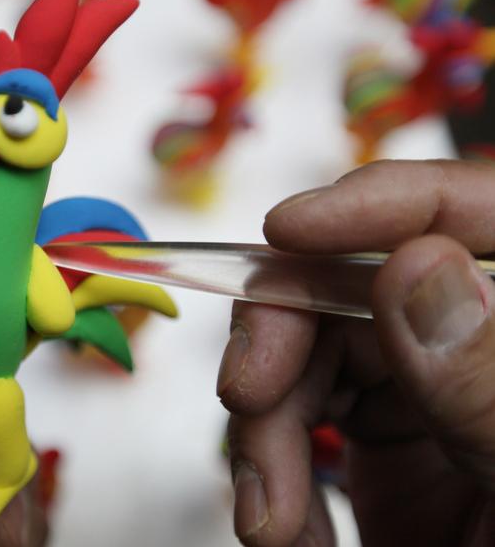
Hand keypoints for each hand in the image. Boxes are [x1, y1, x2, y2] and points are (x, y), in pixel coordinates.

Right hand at [218, 160, 494, 545]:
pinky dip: (270, 471)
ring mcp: (427, 391)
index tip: (290, 228)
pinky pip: (297, 423)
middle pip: (358, 283)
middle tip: (246, 393)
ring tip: (271, 519)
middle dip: (285, 336)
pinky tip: (279, 526)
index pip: (483, 213)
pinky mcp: (381, 443)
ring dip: (267, 431)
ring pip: (309, 354)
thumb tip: (416, 267)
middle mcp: (480, 345)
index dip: (383, 202)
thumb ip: (490, 382)